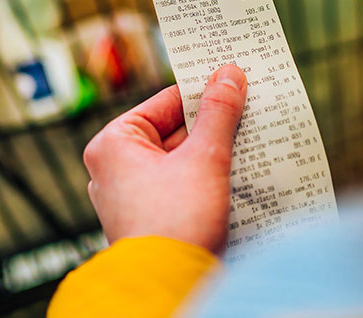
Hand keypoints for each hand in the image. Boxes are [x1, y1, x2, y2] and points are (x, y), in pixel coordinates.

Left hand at [83, 65, 246, 253]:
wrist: (169, 288)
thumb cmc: (175, 222)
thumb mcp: (205, 158)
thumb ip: (219, 113)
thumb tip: (229, 74)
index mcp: (113, 143)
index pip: (165, 102)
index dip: (203, 92)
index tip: (234, 82)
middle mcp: (112, 168)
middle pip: (172, 132)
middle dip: (212, 127)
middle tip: (249, 112)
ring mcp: (128, 197)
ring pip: (178, 160)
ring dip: (212, 154)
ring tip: (249, 144)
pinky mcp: (147, 220)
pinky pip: (178, 186)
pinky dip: (204, 180)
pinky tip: (236, 176)